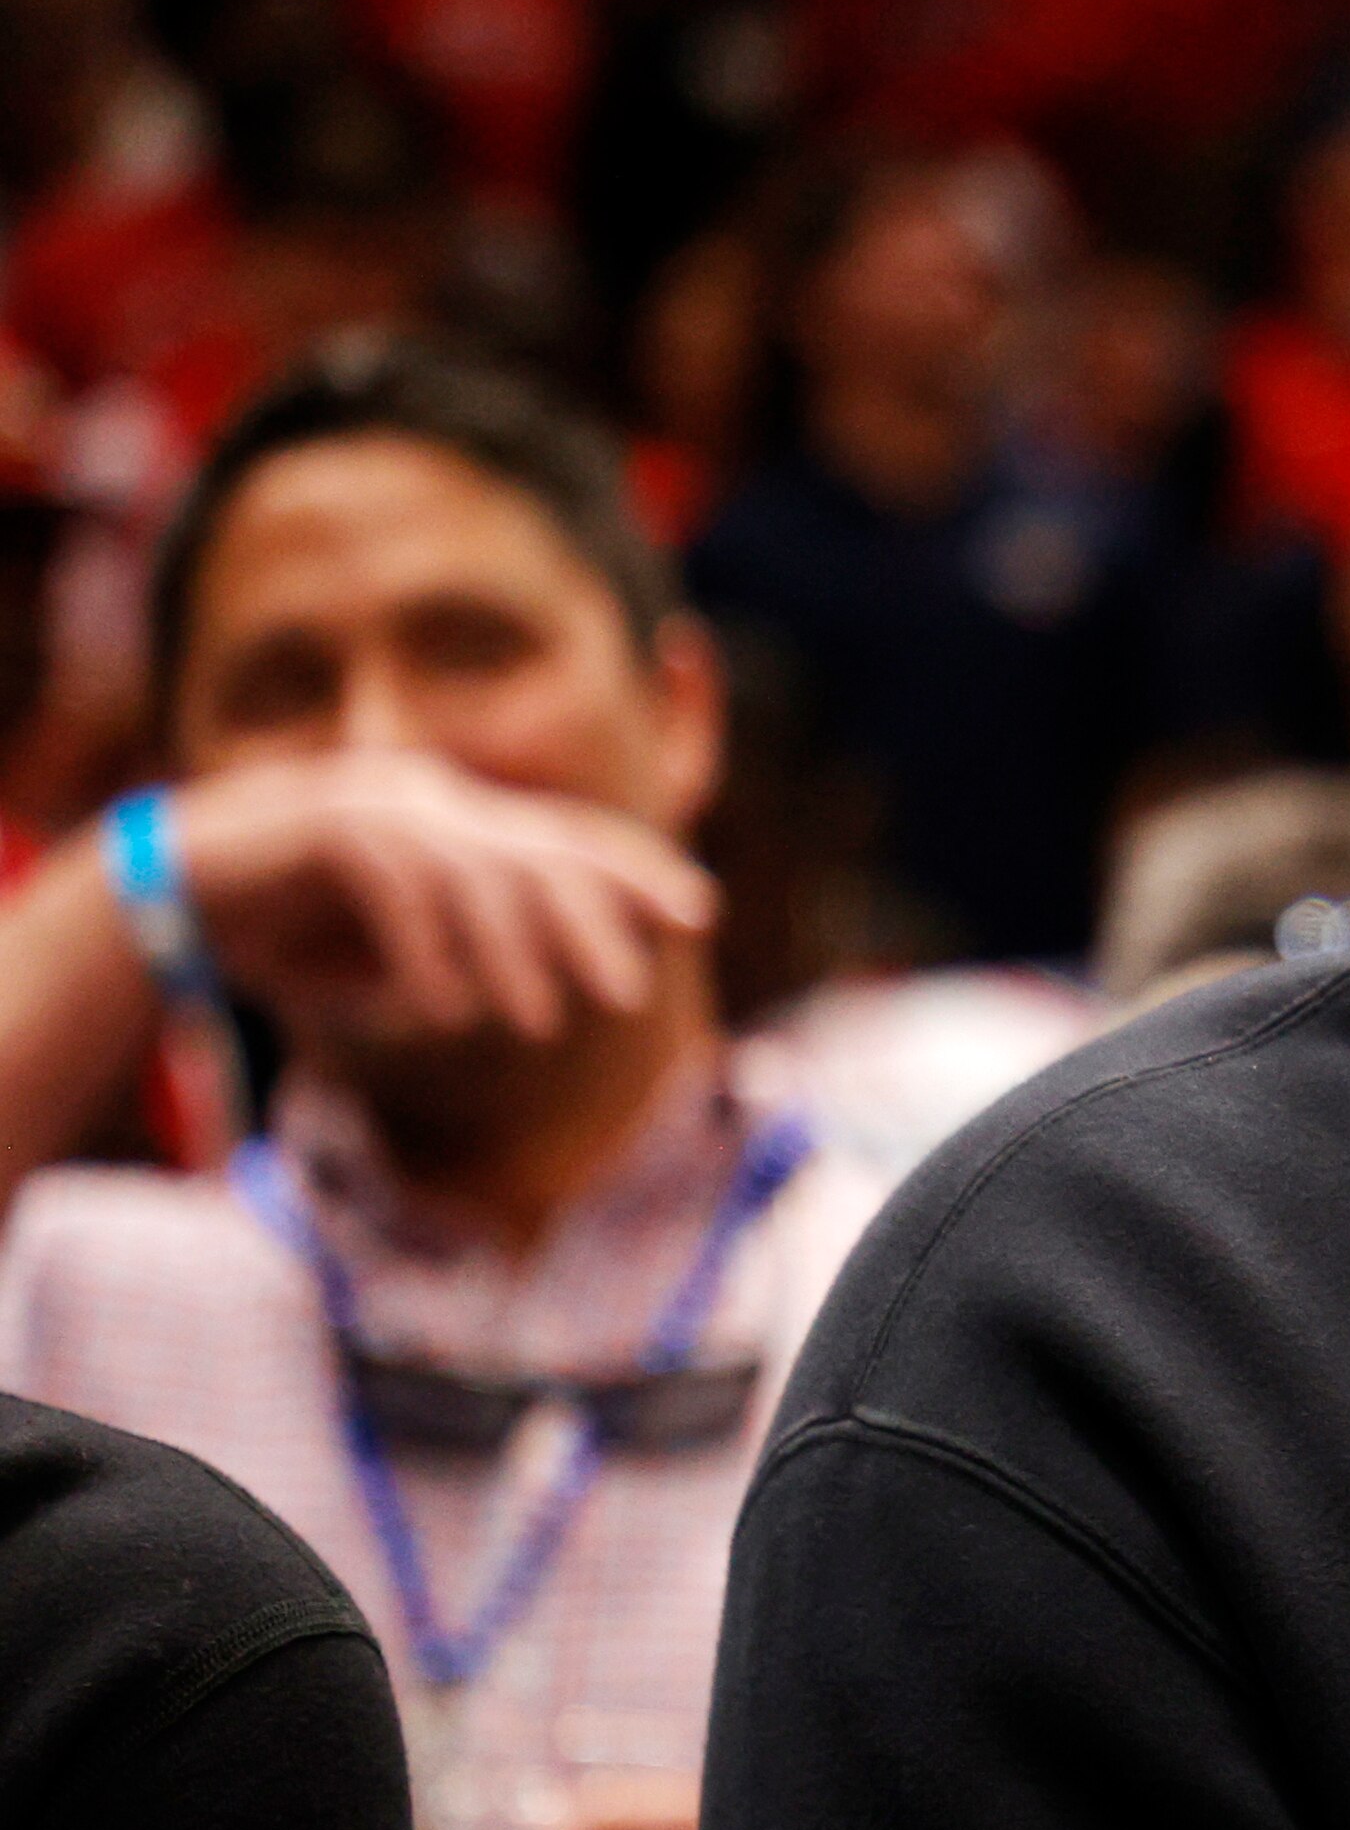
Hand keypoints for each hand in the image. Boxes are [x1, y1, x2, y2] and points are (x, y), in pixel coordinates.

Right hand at [161, 750, 715, 1045]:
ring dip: (516, 959)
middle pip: (538, 857)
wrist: (169, 898)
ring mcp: (378, 805)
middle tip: (630, 998)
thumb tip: (568, 996)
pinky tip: (441, 1014)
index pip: (567, 840)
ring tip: (542, 1027)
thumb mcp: (405, 955)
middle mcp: (431, 801)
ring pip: (476, 877)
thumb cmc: (295, 932)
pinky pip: (399, 890)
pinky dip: (425, 958)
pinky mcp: (325, 825)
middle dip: (593, 927)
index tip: (700, 915)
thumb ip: (477, 956)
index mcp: (459, 821)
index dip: (637, 873)